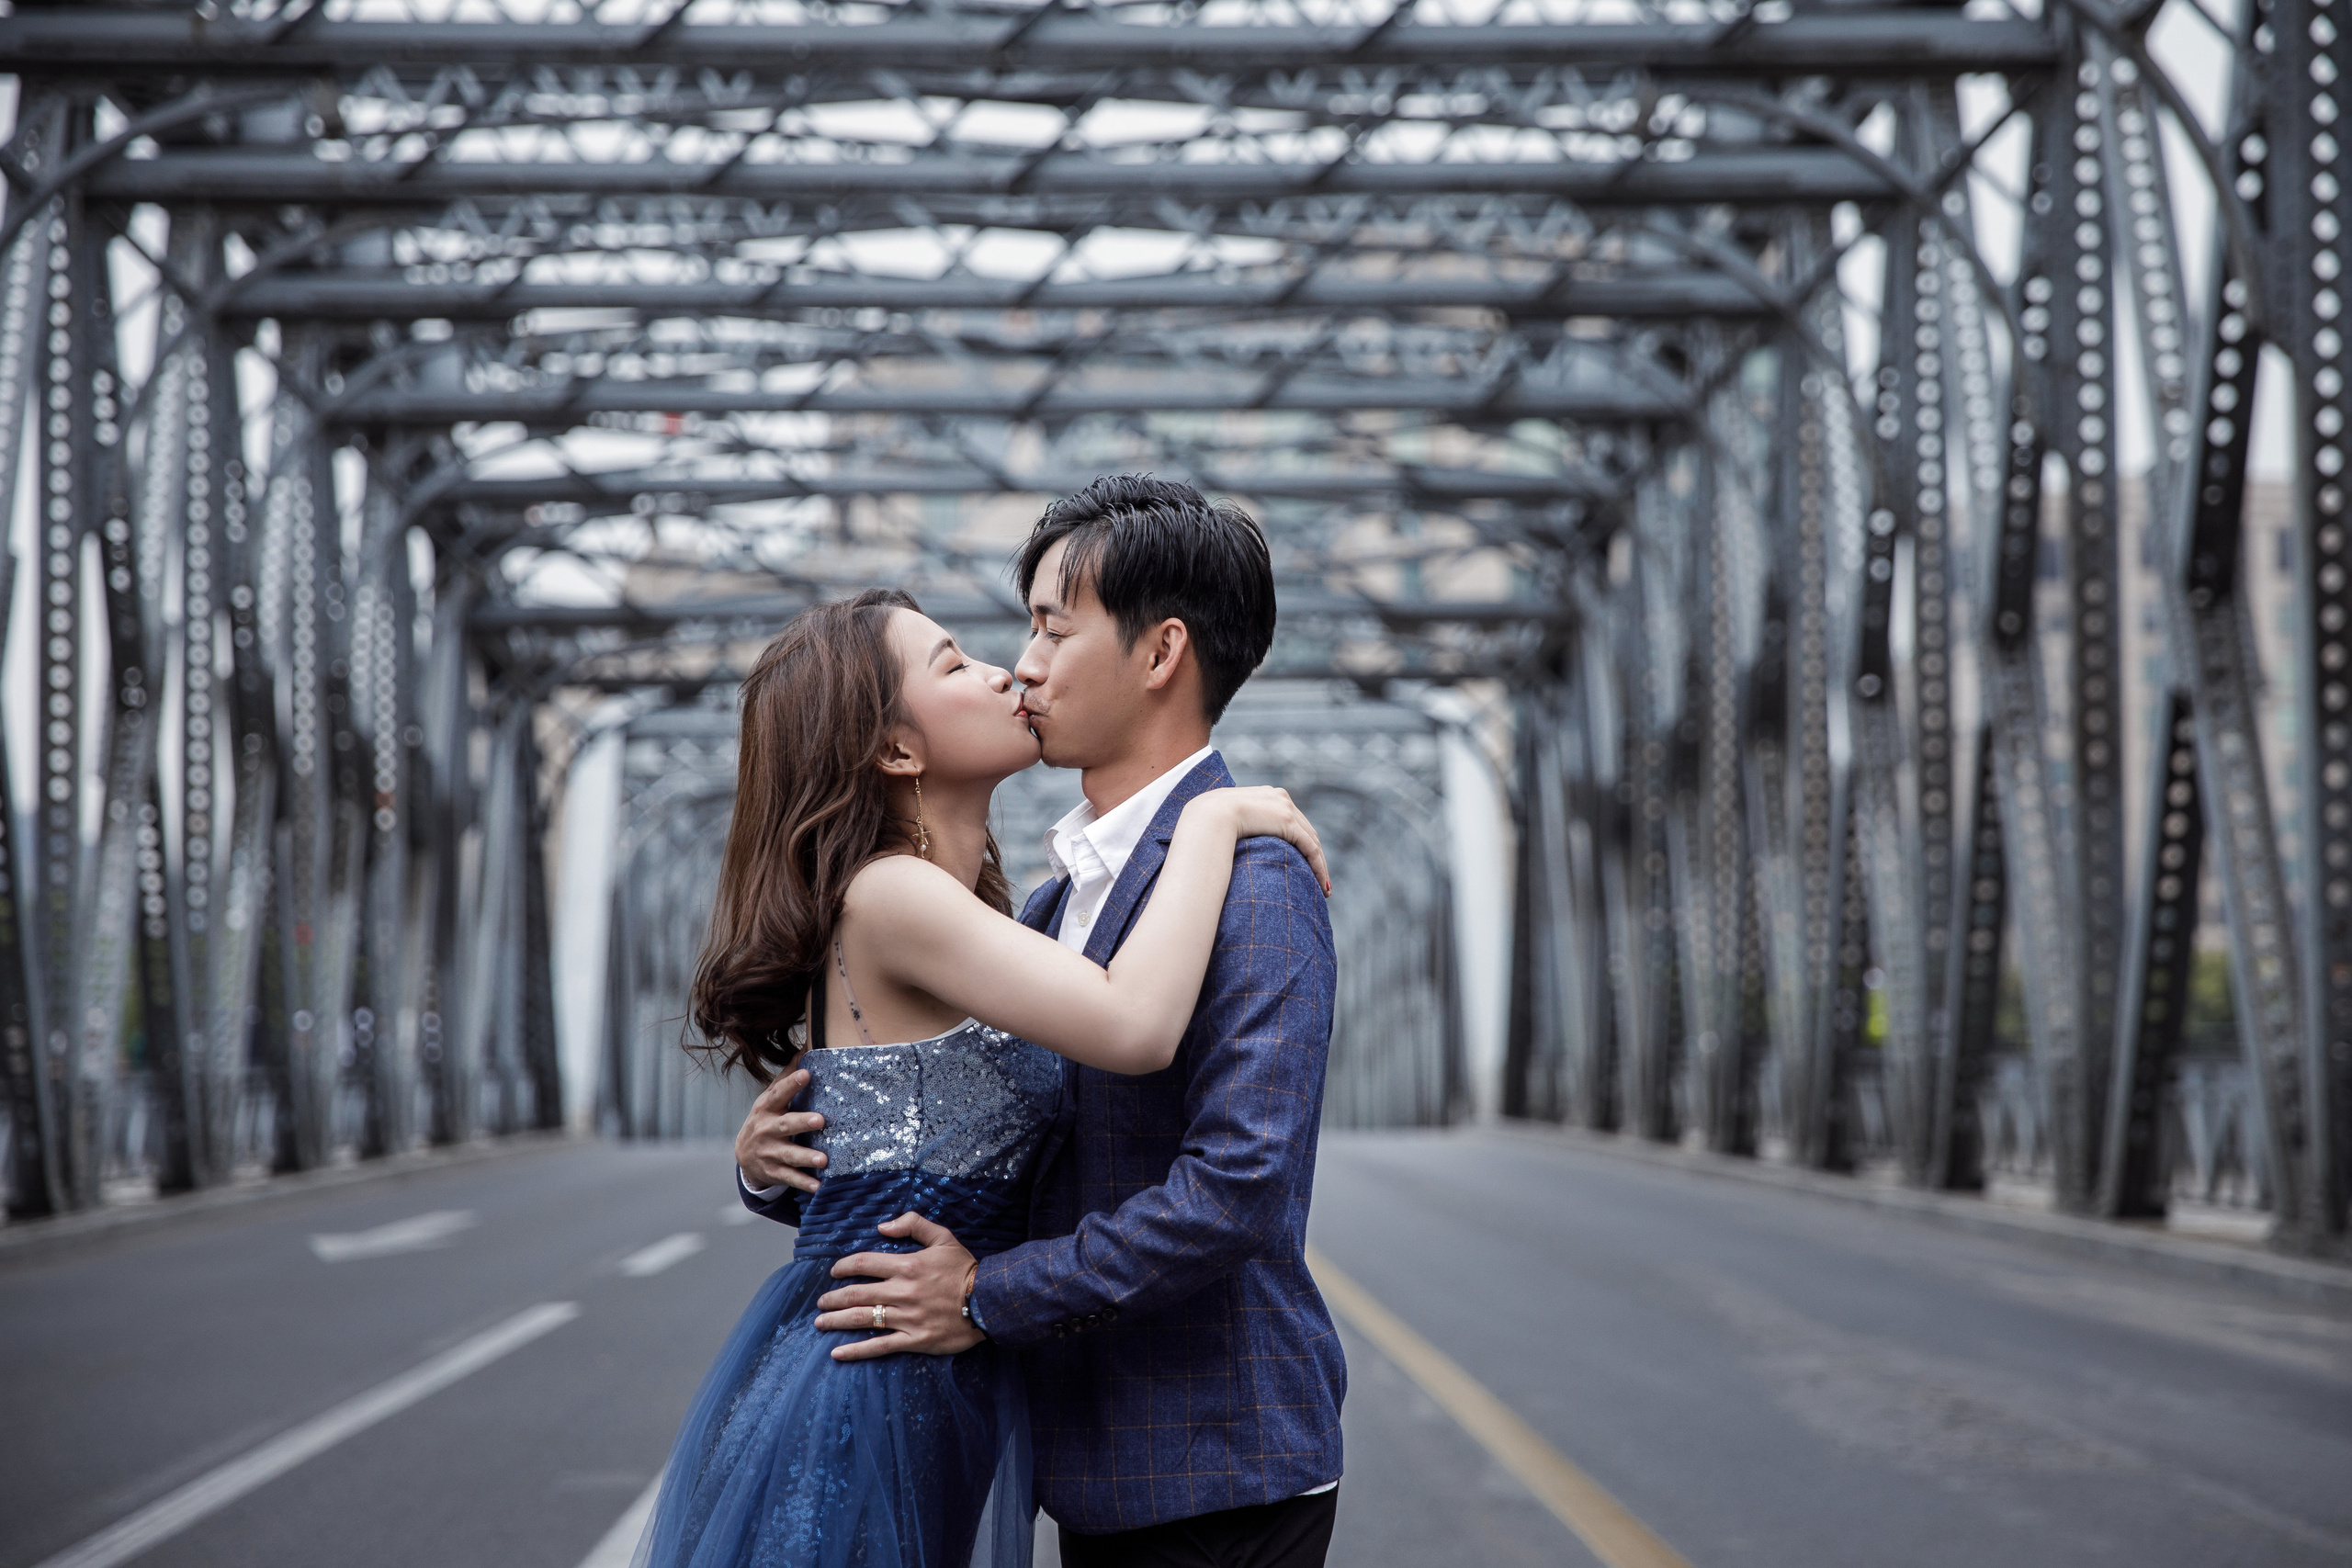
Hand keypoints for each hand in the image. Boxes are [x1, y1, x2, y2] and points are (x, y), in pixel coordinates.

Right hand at [735, 1067, 826, 1192]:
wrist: (744, 1154)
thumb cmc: (766, 1118)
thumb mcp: (771, 1098)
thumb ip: (787, 1077)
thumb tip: (806, 1047)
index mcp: (766, 1108)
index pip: (779, 1093)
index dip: (791, 1084)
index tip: (807, 1073)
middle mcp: (766, 1130)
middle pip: (785, 1125)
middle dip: (802, 1122)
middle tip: (821, 1120)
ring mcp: (768, 1152)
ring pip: (788, 1154)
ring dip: (806, 1157)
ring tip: (823, 1159)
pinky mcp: (773, 1171)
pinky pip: (789, 1178)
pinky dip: (803, 1183)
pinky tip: (818, 1186)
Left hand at [813, 1213, 984, 1359]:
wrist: (989, 1300)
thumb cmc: (965, 1268)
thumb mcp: (943, 1237)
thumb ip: (913, 1224)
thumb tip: (882, 1226)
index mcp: (907, 1265)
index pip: (863, 1263)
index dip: (843, 1267)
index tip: (834, 1272)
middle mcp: (902, 1292)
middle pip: (856, 1294)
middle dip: (832, 1298)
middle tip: (820, 1302)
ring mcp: (906, 1318)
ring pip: (862, 1319)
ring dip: (836, 1321)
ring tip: (820, 1323)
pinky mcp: (914, 1339)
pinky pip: (879, 1346)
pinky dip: (856, 1350)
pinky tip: (837, 1353)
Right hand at [1197, 786, 1330, 894]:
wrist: (1208, 816)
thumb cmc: (1207, 823)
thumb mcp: (1223, 821)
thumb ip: (1234, 826)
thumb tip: (1228, 842)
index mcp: (1266, 794)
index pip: (1290, 820)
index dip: (1299, 841)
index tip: (1301, 861)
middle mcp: (1280, 797)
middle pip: (1305, 830)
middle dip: (1314, 855)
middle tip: (1319, 878)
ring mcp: (1285, 808)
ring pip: (1311, 841)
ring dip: (1319, 865)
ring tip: (1323, 888)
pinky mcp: (1288, 822)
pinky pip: (1310, 848)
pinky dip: (1318, 867)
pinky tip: (1322, 884)